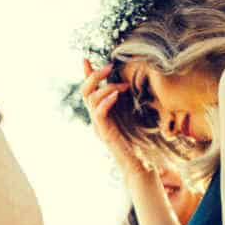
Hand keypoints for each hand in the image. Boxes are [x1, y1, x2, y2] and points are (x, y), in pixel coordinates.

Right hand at [81, 59, 144, 175]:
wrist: (139, 164)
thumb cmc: (139, 142)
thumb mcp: (133, 117)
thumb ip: (128, 103)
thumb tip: (131, 85)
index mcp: (102, 113)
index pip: (90, 91)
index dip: (87, 75)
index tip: (86, 60)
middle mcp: (97, 118)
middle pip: (85, 92)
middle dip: (95, 76)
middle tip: (109, 67)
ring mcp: (99, 126)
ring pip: (91, 99)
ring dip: (107, 88)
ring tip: (123, 86)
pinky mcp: (104, 133)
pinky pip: (98, 113)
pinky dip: (106, 101)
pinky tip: (116, 95)